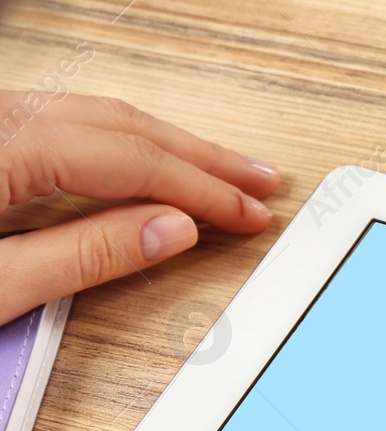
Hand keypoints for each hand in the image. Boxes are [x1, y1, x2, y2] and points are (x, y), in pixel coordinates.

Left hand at [0, 93, 278, 322]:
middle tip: (257, 181)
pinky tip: (142, 160)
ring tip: (215, 169)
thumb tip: (170, 232)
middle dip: (199, 157)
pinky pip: (62, 120)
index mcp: (5, 146)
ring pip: (93, 115)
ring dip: (162, 143)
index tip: (249, 214)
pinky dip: (115, 140)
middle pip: (120, 125)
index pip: (132, 160)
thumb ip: (83, 255)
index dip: (203, 190)